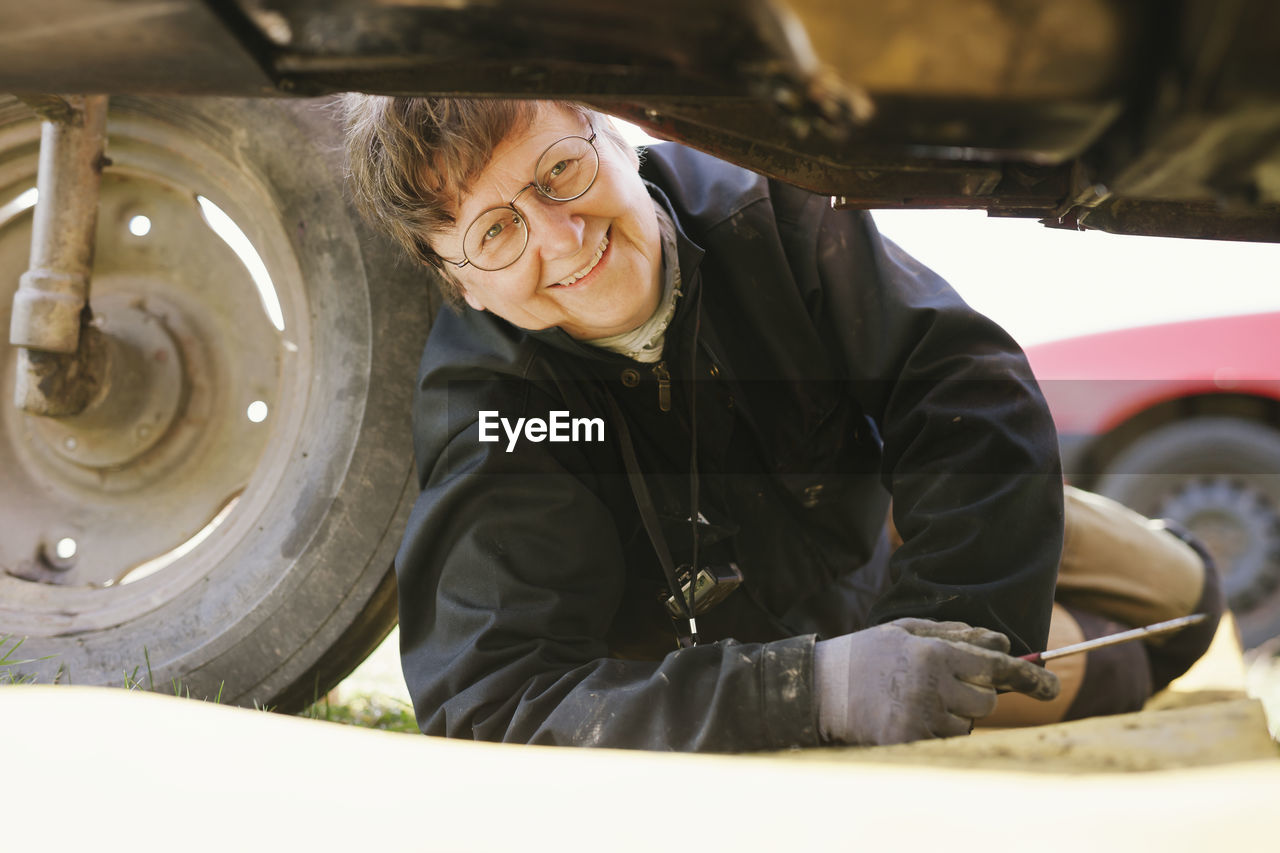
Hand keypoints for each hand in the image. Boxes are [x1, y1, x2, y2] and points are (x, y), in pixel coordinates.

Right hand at [813, 618, 1059, 745]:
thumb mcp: (906, 631)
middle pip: (986, 701)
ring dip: (952, 714)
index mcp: (933, 653)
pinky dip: (933, 731)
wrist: (819, 687)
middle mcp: (931, 685)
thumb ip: (956, 634)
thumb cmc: (866, 653)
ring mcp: (920, 717)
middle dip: (975, 694)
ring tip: (914, 699)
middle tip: (944, 684)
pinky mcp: (908, 742)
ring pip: (966, 724)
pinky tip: (905, 715)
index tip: (1052, 686)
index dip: (1028, 677)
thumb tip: (1003, 641)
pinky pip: (943, 741)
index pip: (994, 666)